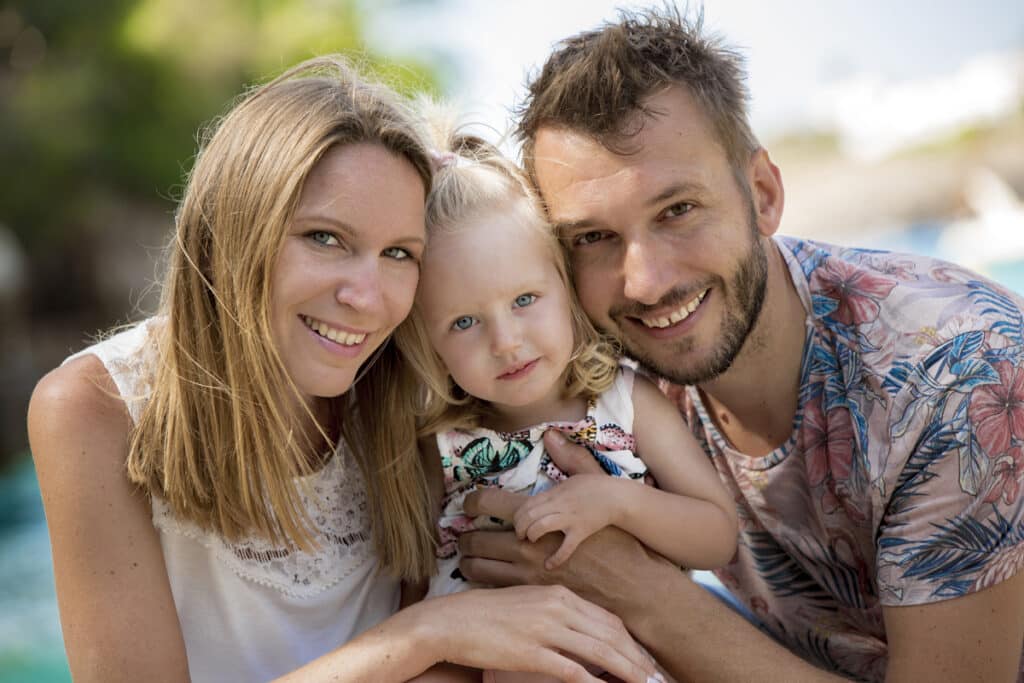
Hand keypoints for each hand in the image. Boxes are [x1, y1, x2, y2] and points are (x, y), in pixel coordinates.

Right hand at [407, 585, 663, 682]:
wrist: (450, 622)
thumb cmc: (486, 616)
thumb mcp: (528, 607)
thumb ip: (557, 616)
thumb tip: (582, 636)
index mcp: (558, 595)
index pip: (609, 620)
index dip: (632, 643)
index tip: (648, 662)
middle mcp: (557, 607)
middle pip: (611, 636)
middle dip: (639, 661)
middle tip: (659, 679)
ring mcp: (545, 629)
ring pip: (600, 652)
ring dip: (628, 672)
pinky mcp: (530, 651)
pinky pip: (571, 669)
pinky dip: (593, 682)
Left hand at [513, 474, 617, 568]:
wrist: (617, 498)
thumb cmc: (595, 487)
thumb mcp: (571, 480)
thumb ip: (554, 489)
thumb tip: (540, 489)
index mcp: (556, 493)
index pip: (527, 504)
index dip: (518, 516)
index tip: (518, 523)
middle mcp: (560, 505)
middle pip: (529, 515)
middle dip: (520, 526)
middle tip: (520, 535)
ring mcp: (570, 518)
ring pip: (541, 526)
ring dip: (531, 534)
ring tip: (531, 540)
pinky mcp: (581, 532)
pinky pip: (566, 547)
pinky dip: (556, 558)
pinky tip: (548, 565)